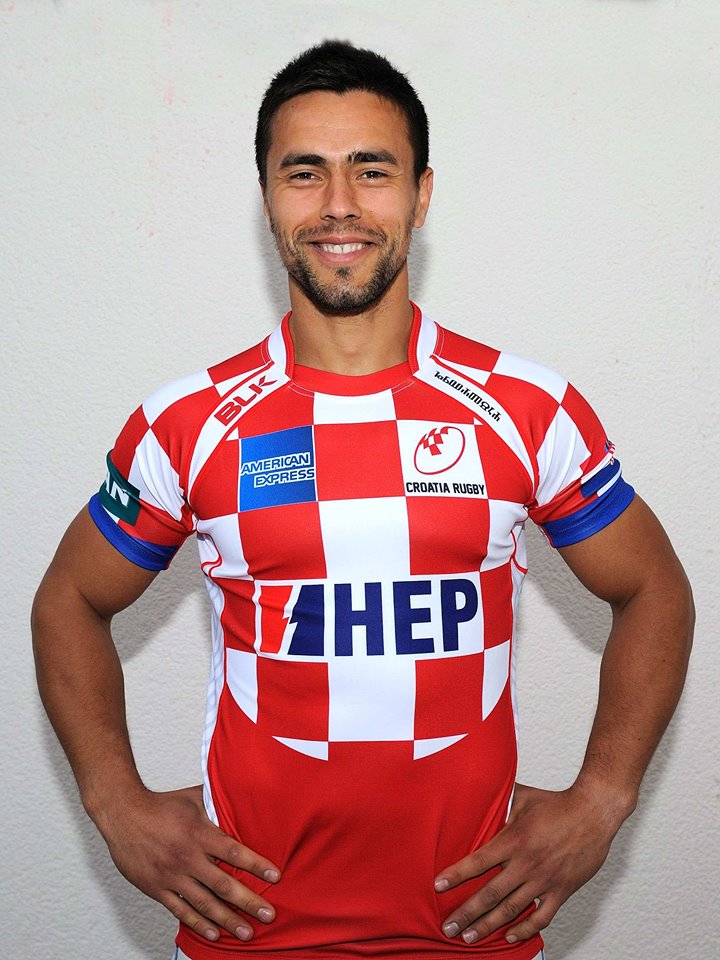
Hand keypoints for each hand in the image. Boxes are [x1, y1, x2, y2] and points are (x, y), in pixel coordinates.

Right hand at [96, 784, 280, 942]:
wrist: (123, 815)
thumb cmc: (161, 805)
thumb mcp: (193, 798)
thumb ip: (218, 802)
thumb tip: (244, 794)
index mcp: (198, 833)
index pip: (234, 852)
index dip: (256, 865)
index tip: (275, 877)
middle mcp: (187, 857)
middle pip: (223, 884)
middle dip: (248, 901)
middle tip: (269, 915)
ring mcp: (171, 876)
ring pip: (204, 903)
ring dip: (227, 920)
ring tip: (246, 932)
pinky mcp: (157, 888)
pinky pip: (180, 910)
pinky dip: (198, 924)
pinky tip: (213, 933)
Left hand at [434, 782, 625, 944]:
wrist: (593, 813)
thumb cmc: (557, 803)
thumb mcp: (523, 796)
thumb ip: (500, 801)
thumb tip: (479, 791)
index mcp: (514, 840)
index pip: (477, 861)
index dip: (456, 875)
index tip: (438, 886)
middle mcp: (526, 863)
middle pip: (489, 894)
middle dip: (466, 912)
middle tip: (448, 927)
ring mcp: (544, 880)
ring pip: (511, 909)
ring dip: (488, 926)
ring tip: (470, 937)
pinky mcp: (561, 890)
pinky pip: (541, 917)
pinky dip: (524, 929)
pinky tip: (509, 936)